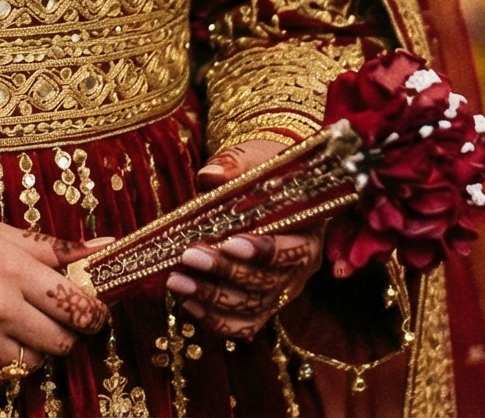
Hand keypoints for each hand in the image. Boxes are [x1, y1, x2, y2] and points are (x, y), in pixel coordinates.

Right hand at [0, 216, 106, 386]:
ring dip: (28, 348)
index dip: (93, 314)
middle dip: (62, 333)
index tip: (91, 314)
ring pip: (31, 363)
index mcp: (13, 269)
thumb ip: (54, 248)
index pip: (78, 307)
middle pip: (60, 342)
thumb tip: (105, 246)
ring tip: (4, 324)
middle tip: (46, 319)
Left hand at [168, 139, 323, 337]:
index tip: (230, 242)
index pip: (292, 250)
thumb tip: (211, 175)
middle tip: (190, 256)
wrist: (263, 188)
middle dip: (225, 271)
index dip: (263, 251)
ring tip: (176, 280)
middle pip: (266, 282)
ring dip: (211, 298)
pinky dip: (214, 320)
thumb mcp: (252, 160)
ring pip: (250, 307)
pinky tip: (187, 302)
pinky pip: (241, 326)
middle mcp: (298, 269)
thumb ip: (234, 166)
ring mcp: (279, 291)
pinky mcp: (261, 307)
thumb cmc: (262, 173)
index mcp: (307, 231)